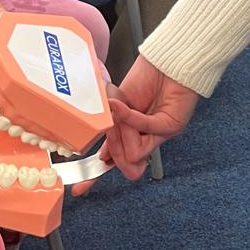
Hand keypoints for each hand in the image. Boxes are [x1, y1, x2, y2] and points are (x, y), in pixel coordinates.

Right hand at [105, 56, 200, 178]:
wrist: (167, 61)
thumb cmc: (146, 77)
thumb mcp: (119, 105)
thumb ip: (112, 128)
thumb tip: (103, 154)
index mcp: (131, 134)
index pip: (114, 161)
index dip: (96, 176)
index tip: (79, 188)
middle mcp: (146, 138)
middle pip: (125, 161)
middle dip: (113, 146)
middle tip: (110, 127)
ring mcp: (159, 135)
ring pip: (134, 151)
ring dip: (123, 130)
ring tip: (120, 109)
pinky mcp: (170, 126)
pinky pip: (145, 130)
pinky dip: (131, 118)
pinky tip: (121, 106)